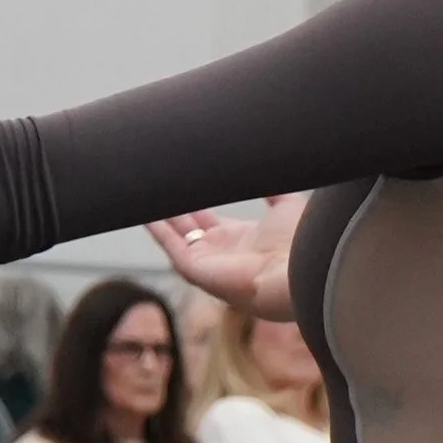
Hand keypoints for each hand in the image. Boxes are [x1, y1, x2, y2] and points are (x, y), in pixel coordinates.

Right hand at [146, 193, 307, 318]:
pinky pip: (170, 247)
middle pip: (190, 229)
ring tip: (145, 195)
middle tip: (162, 185)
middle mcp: (223, 254)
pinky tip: (144, 212)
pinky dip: (157, 230)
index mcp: (245, 241)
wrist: (297, 272)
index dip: (199, 205)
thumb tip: (265, 169)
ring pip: (176, 238)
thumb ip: (275, 190)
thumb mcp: (288, 206)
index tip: (188, 185)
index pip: (213, 222)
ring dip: (162, 219)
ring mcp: (208, 263)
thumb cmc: (298, 244)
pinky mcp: (195, 269)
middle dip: (176, 209)